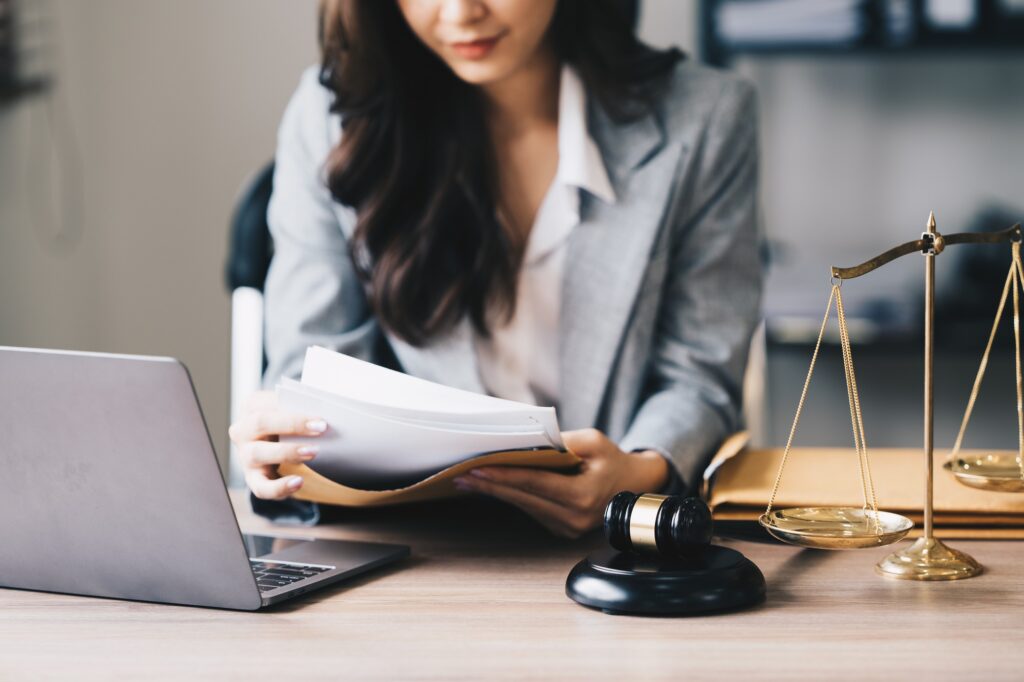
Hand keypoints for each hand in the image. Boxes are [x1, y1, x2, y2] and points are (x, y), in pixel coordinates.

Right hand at [227, 390, 327, 499]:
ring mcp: (245, 456)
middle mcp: (242, 430)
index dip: (293, 411)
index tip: (321, 419)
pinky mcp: (253, 480)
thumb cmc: (288, 423)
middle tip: (321, 429)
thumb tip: (329, 414)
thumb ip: (301, 408)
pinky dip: (280, 487)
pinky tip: (298, 482)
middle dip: (292, 425)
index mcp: (252, 406)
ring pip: (258, 453)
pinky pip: (262, 487)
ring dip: (288, 452)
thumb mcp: (291, 411)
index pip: (267, 404)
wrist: (276, 446)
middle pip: (260, 423)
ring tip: (313, 452)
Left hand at [452, 428, 669, 537]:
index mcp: (583, 496)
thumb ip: (561, 442)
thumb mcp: (593, 441)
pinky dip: (513, 496)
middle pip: (522, 497)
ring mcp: (567, 527)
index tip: (478, 468)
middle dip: (490, 484)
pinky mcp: (561, 529)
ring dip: (497, 492)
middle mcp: (574, 518)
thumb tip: (527, 444)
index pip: (534, 483)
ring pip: (524, 505)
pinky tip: (493, 486)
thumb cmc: (613, 460)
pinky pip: (531, 509)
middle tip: (461, 474)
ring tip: (469, 479)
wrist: (634, 485)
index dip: (504, 475)